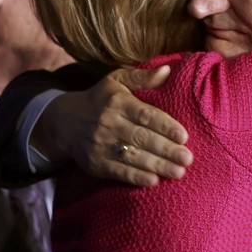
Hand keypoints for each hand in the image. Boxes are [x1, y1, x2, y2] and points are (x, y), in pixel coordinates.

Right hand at [33, 65, 192, 186]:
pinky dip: (136, 177)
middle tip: (187, 158)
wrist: (64, 122)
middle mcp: (108, 123)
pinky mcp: (95, 163)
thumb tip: (168, 70)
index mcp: (117, 102)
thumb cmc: (100, 99)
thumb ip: (142, 77)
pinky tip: (153, 181)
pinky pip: (118, 171)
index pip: (145, 115)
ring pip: (133, 156)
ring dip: (157, 166)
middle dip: (166, 149)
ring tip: (178, 172)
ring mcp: (100, 144)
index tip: (184, 136)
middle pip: (142, 138)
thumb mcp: (116, 80)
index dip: (165, 126)